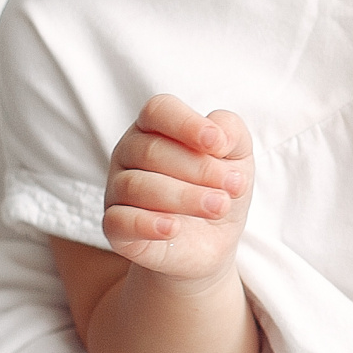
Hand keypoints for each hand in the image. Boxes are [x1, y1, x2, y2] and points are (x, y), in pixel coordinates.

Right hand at [102, 94, 251, 283]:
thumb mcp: (238, 155)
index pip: (158, 111)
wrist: (211, 242)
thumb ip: (231, 132)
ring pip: (137, 186)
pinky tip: (174, 228)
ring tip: (219, 206)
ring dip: (185, 197)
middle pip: (152, 151)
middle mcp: (129, 153)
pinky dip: (147, 224)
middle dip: (199, 168)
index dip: (186, 124)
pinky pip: (119, 221)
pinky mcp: (115, 227)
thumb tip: (216, 134)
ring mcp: (117, 190)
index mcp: (156, 128)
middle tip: (234, 186)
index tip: (218, 145)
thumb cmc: (219, 187)